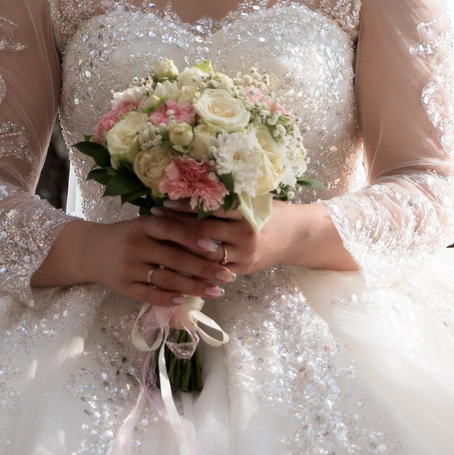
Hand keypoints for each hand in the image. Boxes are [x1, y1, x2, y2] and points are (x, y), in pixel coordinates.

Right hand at [34, 214, 236, 308]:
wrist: (90, 250)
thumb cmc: (128, 235)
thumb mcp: (145, 225)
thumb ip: (171, 229)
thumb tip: (210, 242)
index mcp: (142, 225)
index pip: (171, 230)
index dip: (194, 239)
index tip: (215, 248)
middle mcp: (135, 245)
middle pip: (174, 259)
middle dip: (204, 269)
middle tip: (227, 276)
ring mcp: (128, 268)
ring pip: (166, 280)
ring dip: (194, 287)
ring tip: (215, 291)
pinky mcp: (123, 287)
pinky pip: (149, 295)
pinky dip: (168, 298)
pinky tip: (185, 300)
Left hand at [145, 202, 354, 278]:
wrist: (298, 237)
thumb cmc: (273, 212)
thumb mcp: (255, 200)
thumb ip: (230, 197)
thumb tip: (196, 184)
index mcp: (248, 215)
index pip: (210, 209)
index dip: (185, 205)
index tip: (165, 199)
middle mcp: (246, 237)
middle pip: (203, 232)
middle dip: (176, 224)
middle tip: (155, 215)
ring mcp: (244, 256)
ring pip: (205, 253)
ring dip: (180, 244)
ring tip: (160, 235)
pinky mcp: (242, 270)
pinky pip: (213, 268)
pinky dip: (194, 262)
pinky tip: (176, 256)